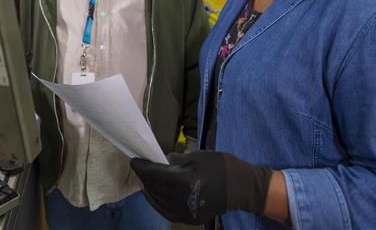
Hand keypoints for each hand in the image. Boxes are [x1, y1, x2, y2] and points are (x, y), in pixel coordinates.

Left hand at [130, 151, 272, 224]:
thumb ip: (174, 161)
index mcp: (183, 181)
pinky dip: (157, 201)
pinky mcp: (188, 218)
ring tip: (147, 179)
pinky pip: (165, 211)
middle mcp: (180, 199)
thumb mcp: (196, 156)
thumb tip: (158, 162)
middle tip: (141, 167)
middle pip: (153, 188)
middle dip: (145, 177)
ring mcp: (184, 212)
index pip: (154, 174)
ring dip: (149, 189)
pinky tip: (155, 193)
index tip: (134, 160)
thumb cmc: (220, 166)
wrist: (241, 188)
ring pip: (156, 201)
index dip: (141, 167)